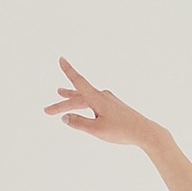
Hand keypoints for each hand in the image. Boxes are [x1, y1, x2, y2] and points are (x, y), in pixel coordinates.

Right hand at [43, 55, 158, 148]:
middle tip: (46, 111)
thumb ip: (79, 123)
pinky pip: (94, 103)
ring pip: (86, 99)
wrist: (145, 132)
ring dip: (72, 99)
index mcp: (97, 98)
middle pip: (77, 97)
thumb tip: (64, 118)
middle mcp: (102, 96)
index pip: (78, 81)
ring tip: (60, 94)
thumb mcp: (97, 130)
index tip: (61, 58)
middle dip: (62, 104)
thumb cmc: (122, 131)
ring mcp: (108, 100)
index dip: (68, 70)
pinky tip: (84, 106)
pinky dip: (84, 104)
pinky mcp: (113, 106)